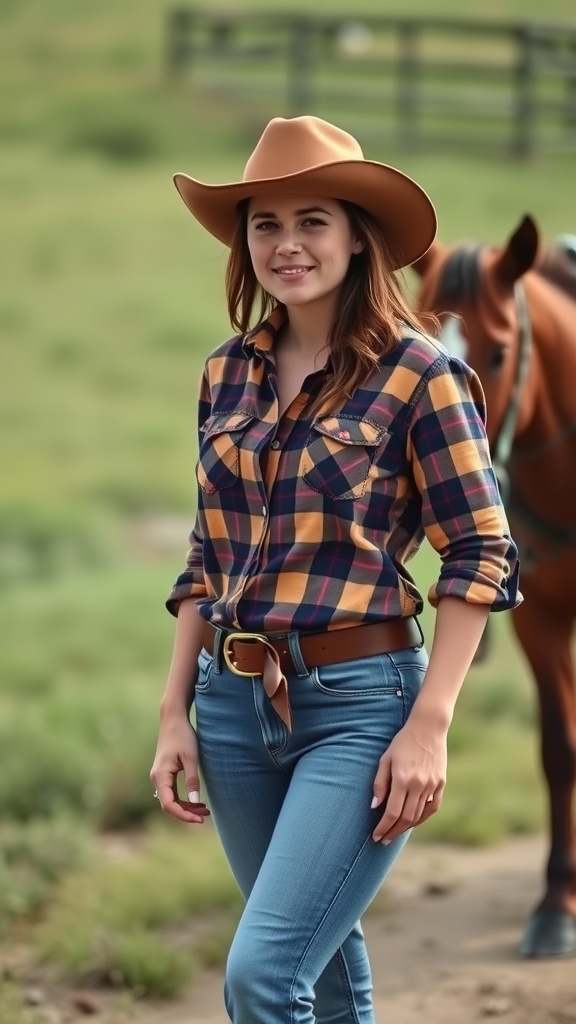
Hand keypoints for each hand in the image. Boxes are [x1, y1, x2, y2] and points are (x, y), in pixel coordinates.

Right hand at [150, 717, 209, 823]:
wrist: (173, 720)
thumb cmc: (183, 736)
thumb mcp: (191, 758)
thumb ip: (192, 780)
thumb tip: (195, 802)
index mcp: (160, 775)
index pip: (169, 804)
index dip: (183, 815)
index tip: (199, 819)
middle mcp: (156, 778)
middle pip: (169, 805)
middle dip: (187, 813)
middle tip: (206, 815)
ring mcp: (159, 777)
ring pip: (171, 800)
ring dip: (186, 807)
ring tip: (205, 810)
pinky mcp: (164, 774)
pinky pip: (172, 793)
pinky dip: (184, 799)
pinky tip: (197, 801)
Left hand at [371, 719, 445, 843]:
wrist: (428, 727)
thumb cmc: (402, 742)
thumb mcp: (386, 759)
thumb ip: (380, 783)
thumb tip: (374, 807)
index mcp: (402, 779)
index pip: (392, 812)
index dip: (383, 827)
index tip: (376, 836)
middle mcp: (418, 785)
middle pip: (405, 818)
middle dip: (393, 832)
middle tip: (383, 840)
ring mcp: (432, 785)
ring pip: (419, 815)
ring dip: (406, 827)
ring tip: (395, 833)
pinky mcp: (441, 783)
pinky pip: (432, 808)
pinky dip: (422, 818)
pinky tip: (413, 821)